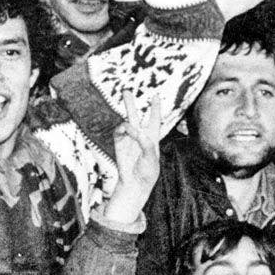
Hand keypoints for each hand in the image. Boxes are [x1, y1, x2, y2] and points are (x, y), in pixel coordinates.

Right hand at [103, 94, 161, 225]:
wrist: (134, 184)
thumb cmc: (147, 172)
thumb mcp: (151, 158)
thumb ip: (145, 143)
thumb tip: (135, 130)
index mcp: (152, 139)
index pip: (154, 120)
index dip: (155, 108)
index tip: (155, 96)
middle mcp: (140, 136)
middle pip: (136, 116)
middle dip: (130, 104)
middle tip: (126, 90)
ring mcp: (128, 139)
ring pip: (126, 120)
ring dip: (127, 108)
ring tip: (126, 94)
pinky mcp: (119, 143)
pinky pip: (119, 131)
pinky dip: (123, 128)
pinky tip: (126, 129)